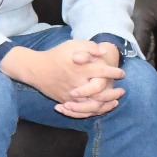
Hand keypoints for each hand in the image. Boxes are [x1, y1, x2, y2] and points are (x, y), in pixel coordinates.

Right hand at [1, 40, 124, 107]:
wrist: (35, 69)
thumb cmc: (55, 55)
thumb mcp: (71, 45)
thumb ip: (89, 47)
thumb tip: (104, 51)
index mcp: (80, 68)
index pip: (102, 71)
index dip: (114, 72)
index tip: (121, 73)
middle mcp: (77, 82)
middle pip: (100, 92)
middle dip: (113, 93)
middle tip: (121, 91)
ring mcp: (70, 94)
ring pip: (91, 104)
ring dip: (106, 104)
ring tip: (115, 102)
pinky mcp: (65, 100)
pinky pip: (81, 110)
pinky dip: (93, 111)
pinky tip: (101, 108)